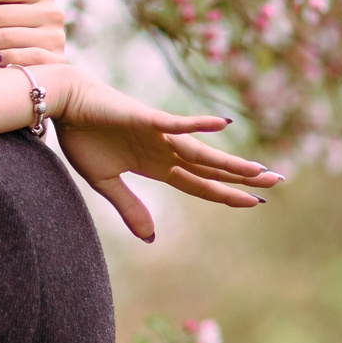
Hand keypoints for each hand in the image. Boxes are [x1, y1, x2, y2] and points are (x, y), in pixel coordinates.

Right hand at [51, 76, 282, 241]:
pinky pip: (176, 123)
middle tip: (279, 181)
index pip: (200, 184)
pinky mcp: (146, 118)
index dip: (226, 194)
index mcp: (157, 165)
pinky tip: (222, 124)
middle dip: (243, 176)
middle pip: (211, 168)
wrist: (62, 104)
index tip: (254, 202)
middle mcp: (165, 150)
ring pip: (201, 152)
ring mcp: (159, 134)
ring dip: (229, 162)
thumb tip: (151, 238)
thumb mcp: (105, 182)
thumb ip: (130, 207)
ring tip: (259, 171)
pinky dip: (197, 124)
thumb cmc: (82, 137)